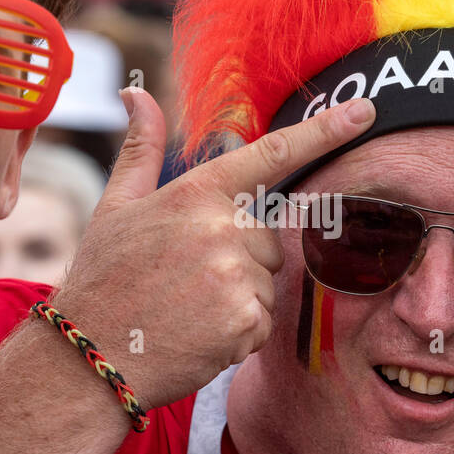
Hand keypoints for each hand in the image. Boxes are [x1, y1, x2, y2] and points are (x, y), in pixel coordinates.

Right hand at [51, 87, 374, 410]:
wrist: (87, 357)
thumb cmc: (102, 280)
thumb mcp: (115, 207)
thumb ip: (142, 150)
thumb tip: (138, 96)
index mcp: (196, 193)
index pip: (274, 154)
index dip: (325, 130)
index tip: (365, 112)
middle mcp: (222, 227)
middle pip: (269, 239)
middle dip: (240, 260)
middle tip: (185, 282)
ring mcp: (235, 275)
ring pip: (268, 283)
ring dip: (240, 300)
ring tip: (187, 310)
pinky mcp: (245, 320)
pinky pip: (264, 322)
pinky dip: (238, 334)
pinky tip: (198, 337)